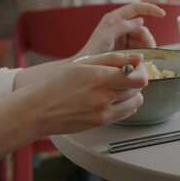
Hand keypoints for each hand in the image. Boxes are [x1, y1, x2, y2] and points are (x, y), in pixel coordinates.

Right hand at [19, 53, 147, 135]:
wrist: (38, 110)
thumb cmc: (57, 84)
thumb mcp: (83, 63)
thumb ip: (113, 59)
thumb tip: (138, 57)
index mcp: (99, 77)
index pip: (138, 78)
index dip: (141, 70)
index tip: (136, 66)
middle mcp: (104, 97)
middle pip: (138, 89)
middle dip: (135, 80)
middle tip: (125, 75)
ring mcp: (104, 112)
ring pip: (135, 102)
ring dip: (132, 93)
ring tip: (118, 87)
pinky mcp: (101, 123)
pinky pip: (126, 113)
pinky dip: (126, 105)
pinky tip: (113, 98)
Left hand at [77, 2, 165, 56]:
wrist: (87, 70)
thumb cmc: (92, 52)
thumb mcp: (106, 37)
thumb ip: (122, 26)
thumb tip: (141, 20)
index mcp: (114, 19)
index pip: (136, 8)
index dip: (150, 9)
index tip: (163, 15)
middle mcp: (120, 26)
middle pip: (142, 28)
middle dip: (146, 38)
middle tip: (146, 51)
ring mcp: (123, 38)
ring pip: (143, 39)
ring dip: (145, 48)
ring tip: (140, 57)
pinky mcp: (125, 49)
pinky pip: (140, 48)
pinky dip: (142, 53)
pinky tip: (139, 60)